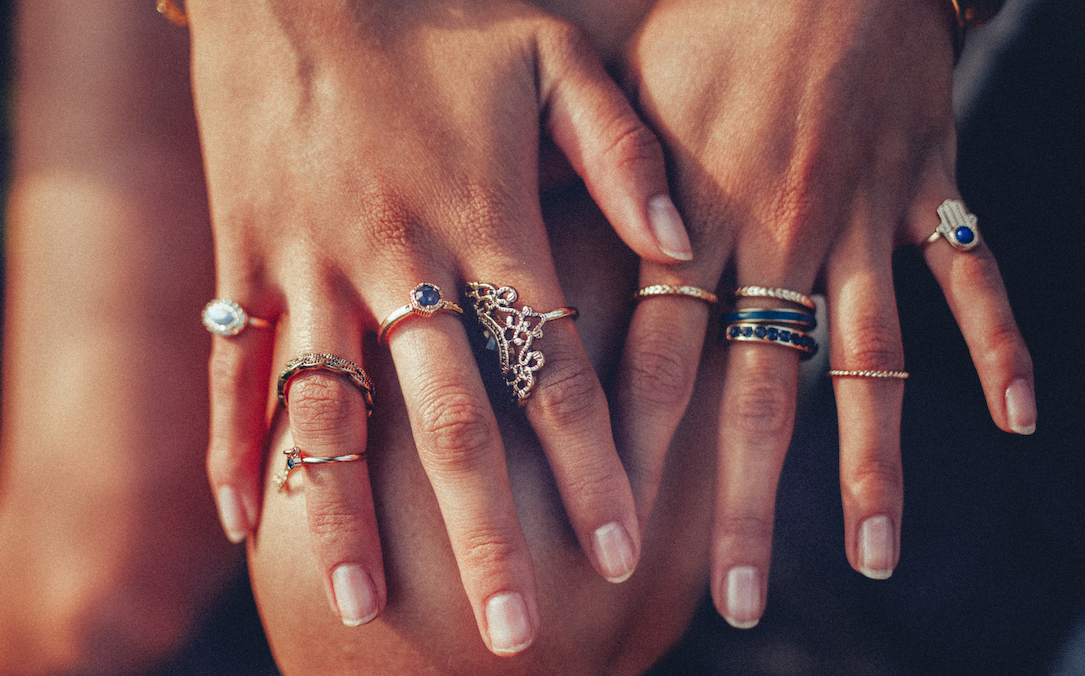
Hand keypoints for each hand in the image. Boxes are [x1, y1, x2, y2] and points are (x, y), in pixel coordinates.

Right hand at [187, 0, 688, 654]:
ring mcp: (309, 268)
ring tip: (362, 606)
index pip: (554, 371)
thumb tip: (681, 244)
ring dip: (344, 514)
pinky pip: (235, 373)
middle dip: (485, 533)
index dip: (593, 465)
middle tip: (513, 634)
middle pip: (449, 422)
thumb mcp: (554, 57)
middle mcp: (400, 263)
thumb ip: (623, 154)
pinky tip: (244, 525)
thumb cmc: (436, 18)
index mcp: (486, 224)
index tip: (620, 551)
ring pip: (329, 415)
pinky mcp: (242, 262)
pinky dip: (236, 450)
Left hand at [613, 0, 1034, 627]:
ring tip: (868, 557)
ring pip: (869, 363)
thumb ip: (575, 181)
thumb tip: (515, 262)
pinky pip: (970, 278)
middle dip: (740, 502)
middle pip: (758, 392)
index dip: (635, 452)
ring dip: (872, 465)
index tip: (617, 538)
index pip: (659, 357)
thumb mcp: (616, 81)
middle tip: (733, 599)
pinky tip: (1021, 420)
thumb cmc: (703, 16)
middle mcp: (777, 233)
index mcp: (691, 212)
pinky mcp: (929, 188)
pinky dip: (1001, 345)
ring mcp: (862, 218)